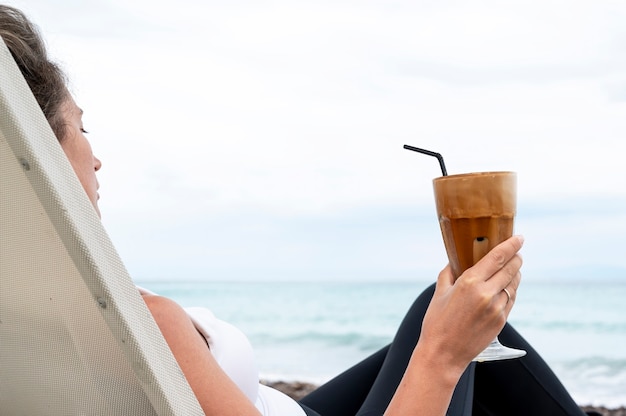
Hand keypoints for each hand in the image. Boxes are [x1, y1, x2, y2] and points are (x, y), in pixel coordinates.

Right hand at [418, 235, 523, 372]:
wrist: (443, 354)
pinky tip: (508, 287)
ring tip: (513, 268)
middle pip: (510, 269)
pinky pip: (511, 299)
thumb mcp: (439, 293)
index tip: (519, 237)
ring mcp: (496, 309)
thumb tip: (454, 261)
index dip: (511, 245)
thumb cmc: (436, 322)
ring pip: (514, 284)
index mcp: (470, 282)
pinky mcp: (501, 321)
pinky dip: (512, 290)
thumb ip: (448, 274)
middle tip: (517, 251)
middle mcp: (486, 294)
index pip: (498, 257)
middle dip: (516, 257)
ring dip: (516, 274)